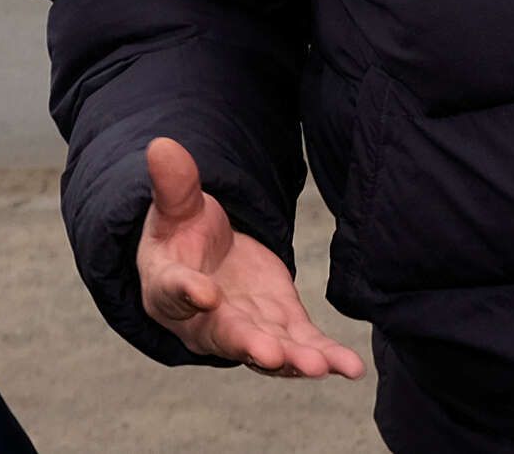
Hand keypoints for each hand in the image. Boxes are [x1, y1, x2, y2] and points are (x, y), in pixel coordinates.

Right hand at [133, 137, 364, 378]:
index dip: (189, 292)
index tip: (205, 293)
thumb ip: (174, 184)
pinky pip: (303, 346)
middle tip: (270, 353)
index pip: (175, 290)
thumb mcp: (175, 206)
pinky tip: (352, 367)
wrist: (203, 259)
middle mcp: (206, 321)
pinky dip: (326, 357)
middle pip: (226, 334)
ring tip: (320, 366)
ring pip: (269, 349)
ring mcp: (247, 328)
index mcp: (169, 287)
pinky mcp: (281, 326)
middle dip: (250, 345)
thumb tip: (161, 145)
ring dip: (294, 359)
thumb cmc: (180, 234)